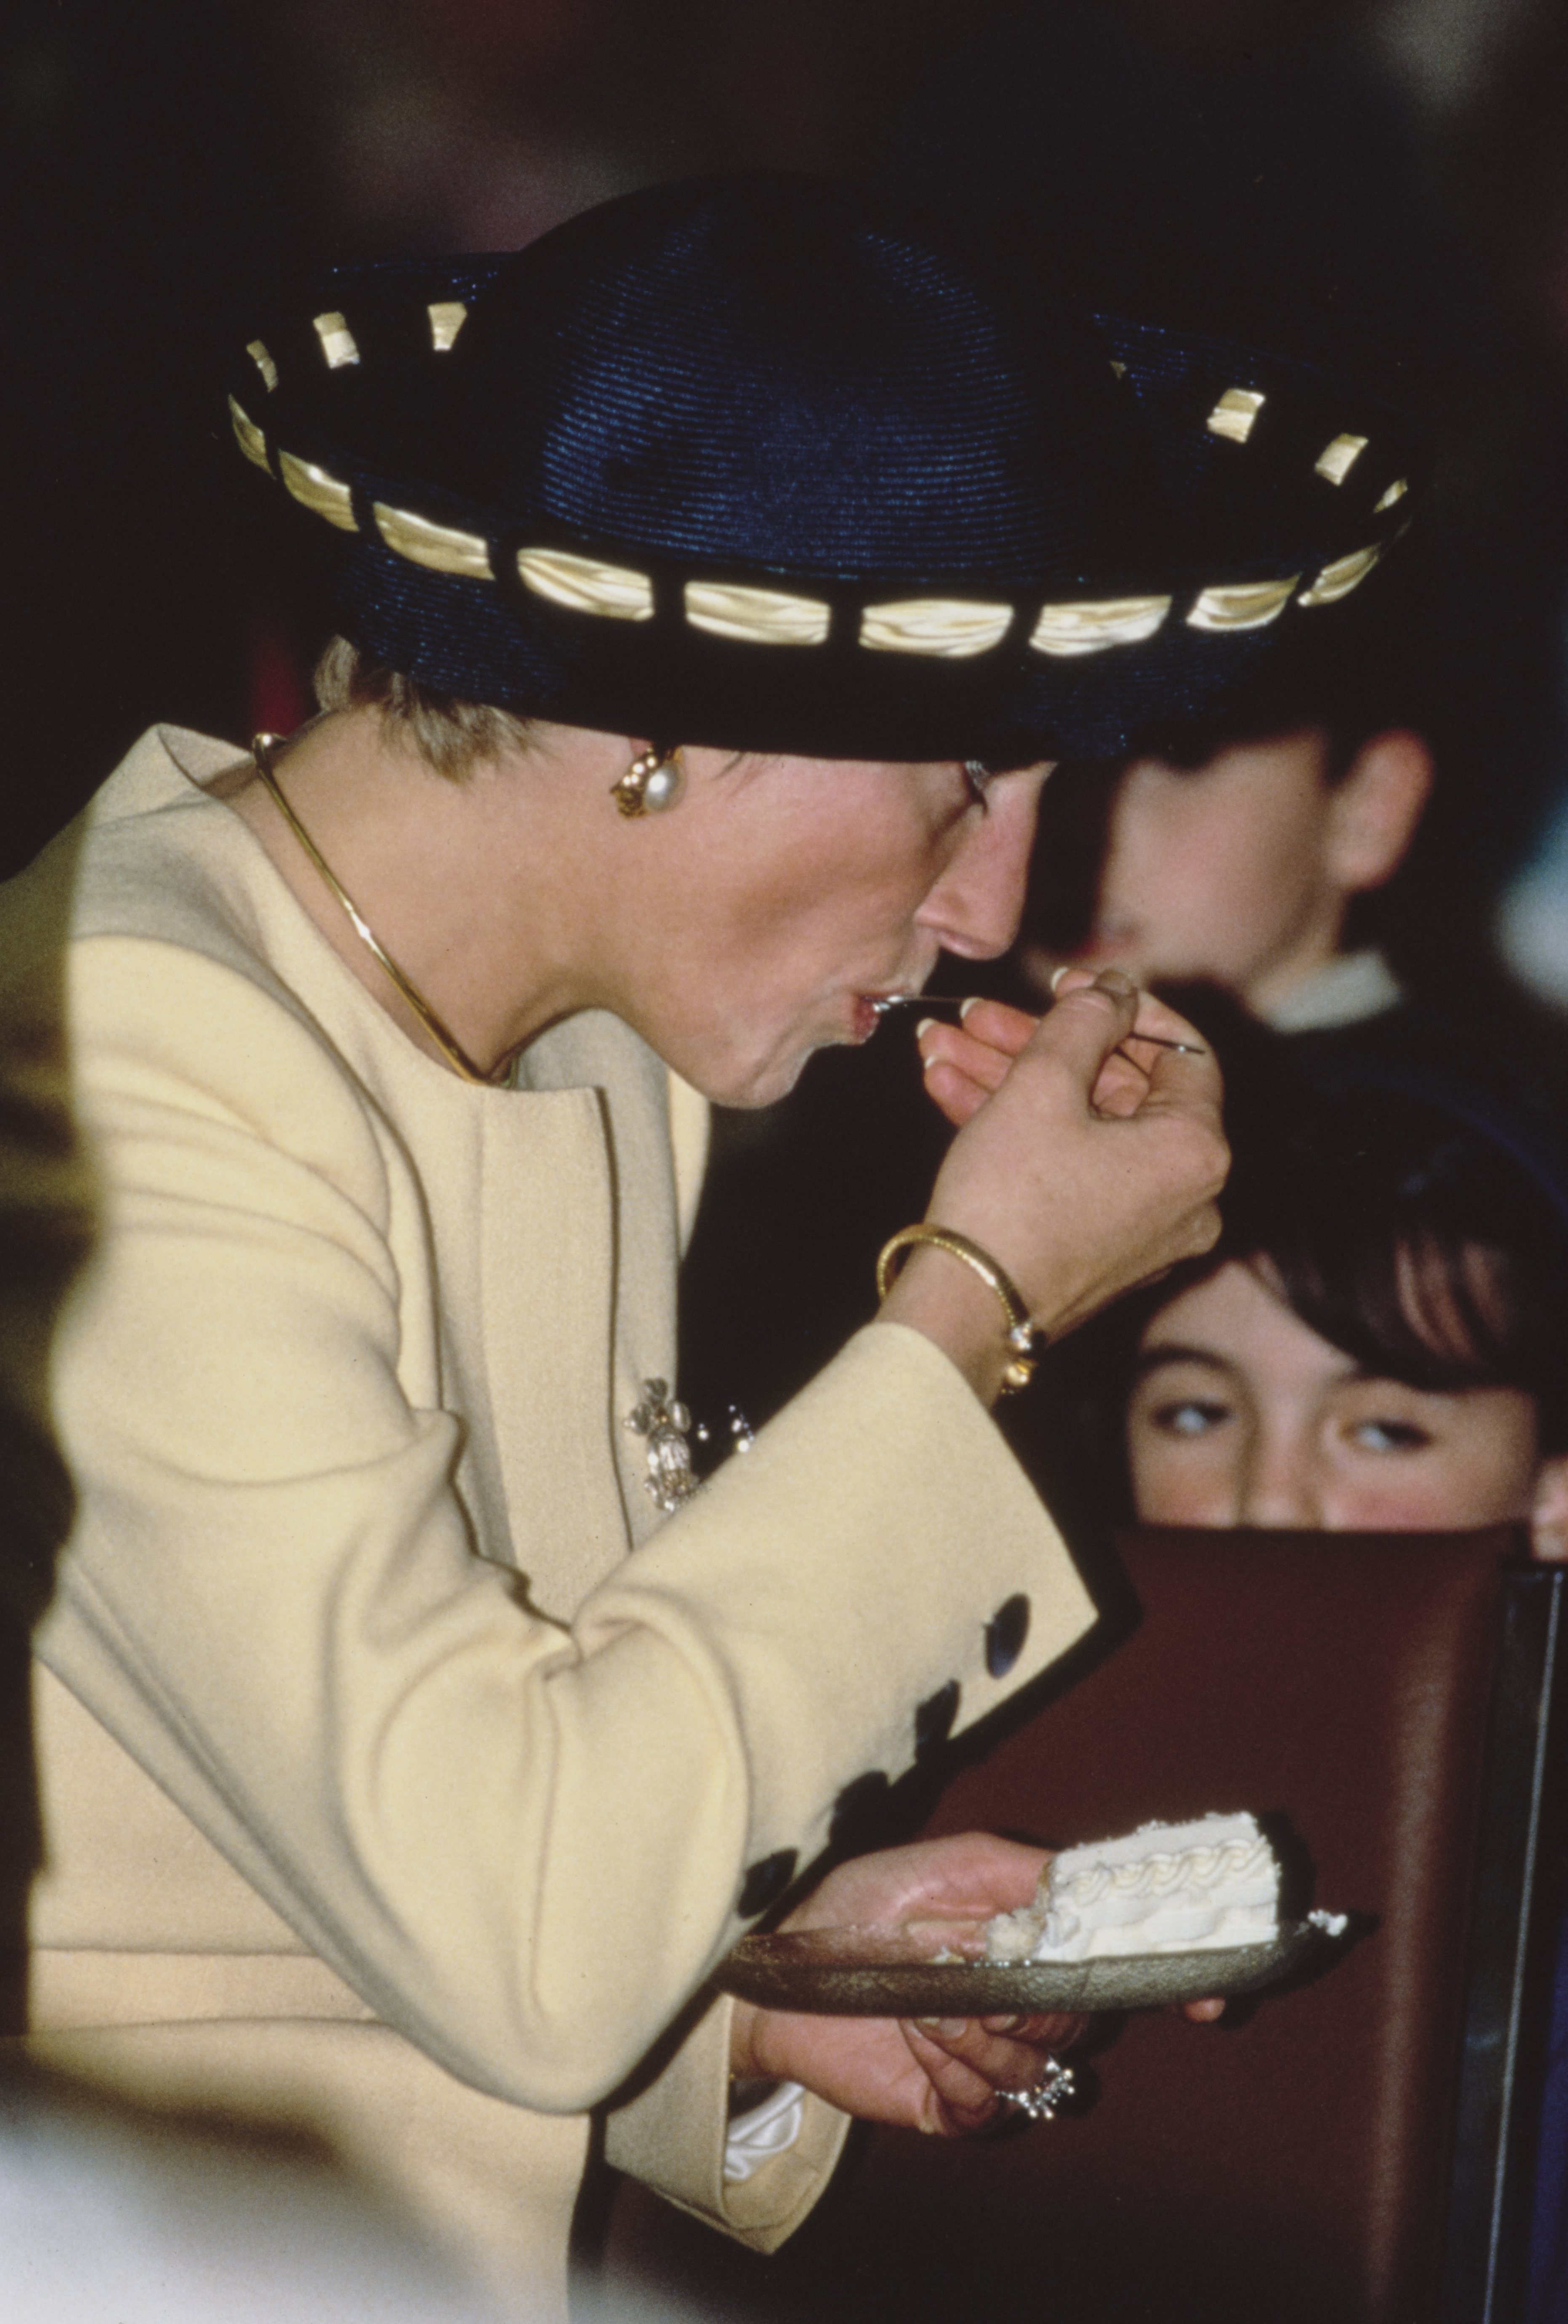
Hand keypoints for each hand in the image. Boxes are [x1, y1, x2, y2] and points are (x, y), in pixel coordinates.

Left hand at [728, 1834, 1087, 2137]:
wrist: (782, 1978)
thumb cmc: (856, 1910)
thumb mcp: (936, 1867)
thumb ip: (1014, 1869)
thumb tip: (1085, 1882)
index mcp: (1021, 1951)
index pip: (1090, 1972)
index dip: (1080, 1971)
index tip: (1046, 1960)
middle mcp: (1012, 2010)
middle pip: (1075, 2028)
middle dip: (1032, 2012)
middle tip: (980, 1994)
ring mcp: (983, 2063)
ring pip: (1033, 2073)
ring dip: (980, 2041)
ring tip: (924, 2008)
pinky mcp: (950, 2106)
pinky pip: (985, 2109)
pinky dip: (953, 2073)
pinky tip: (913, 2037)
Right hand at [881, 970, 1224, 1388]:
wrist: (966, 1309)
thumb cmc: (1011, 1197)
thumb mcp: (1043, 1084)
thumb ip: (1083, 1019)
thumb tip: (1112, 988)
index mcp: (1195, 1151)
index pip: (1182, 1051)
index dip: (1124, 1007)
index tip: (1071, 985)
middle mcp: (1185, 1195)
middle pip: (1115, 1088)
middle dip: (1037, 1044)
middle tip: (980, 1017)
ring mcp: (1141, 1227)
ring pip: (1078, 1126)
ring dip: (1008, 1080)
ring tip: (941, 1046)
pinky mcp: (1096, 1248)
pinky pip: (1065, 1168)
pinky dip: (1016, 1129)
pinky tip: (948, 1089)